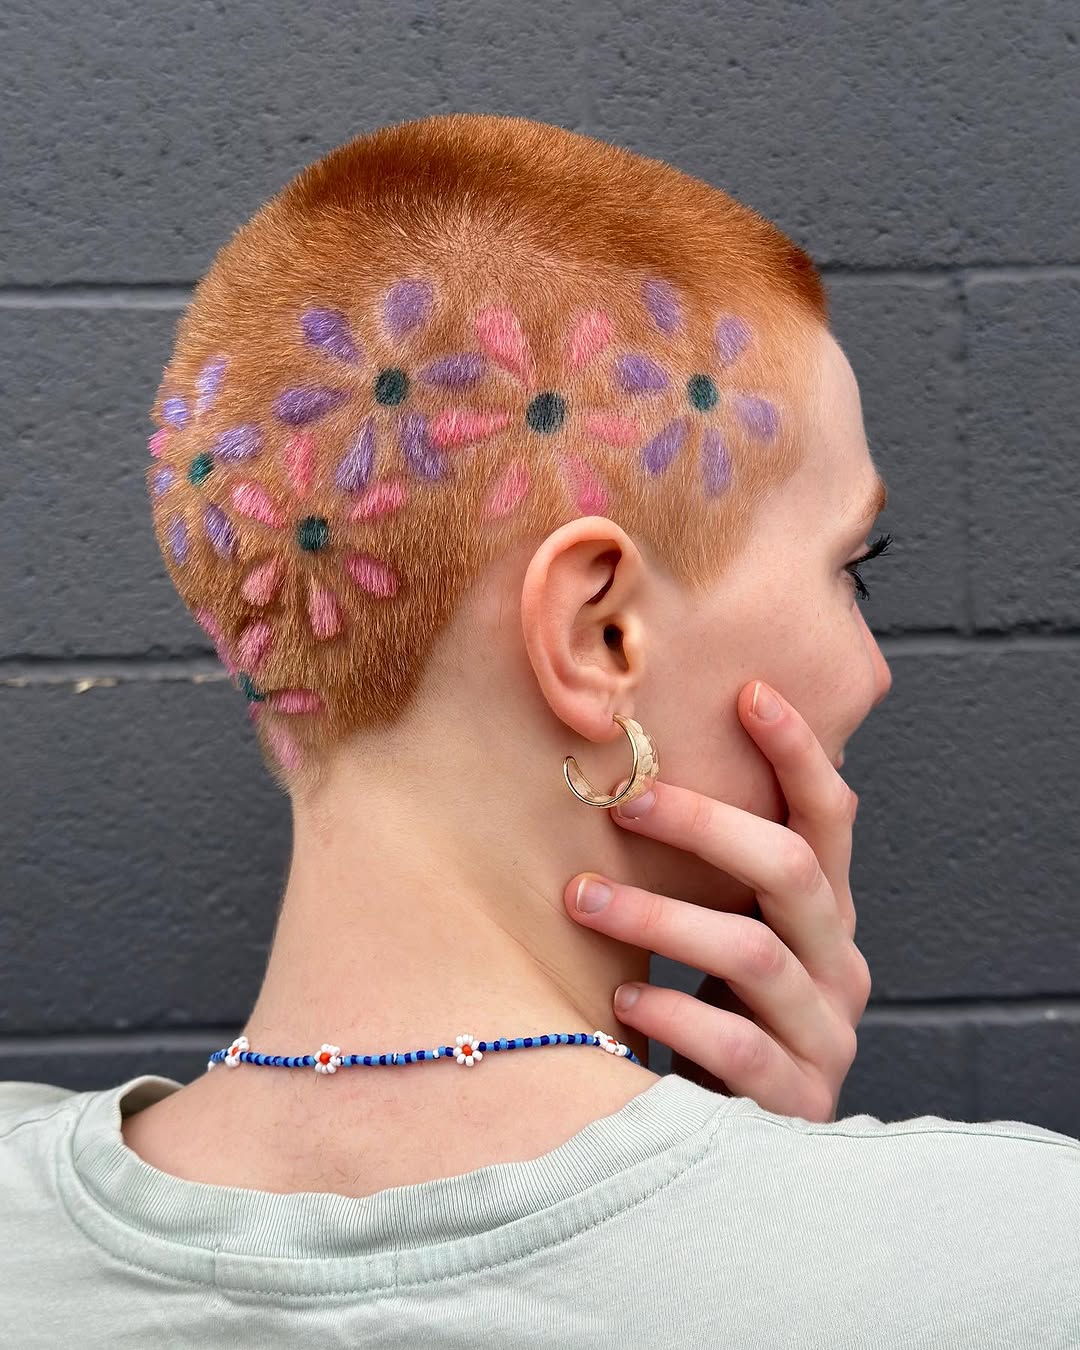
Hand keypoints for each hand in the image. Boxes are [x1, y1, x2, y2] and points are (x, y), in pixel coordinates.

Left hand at [563, 680, 870, 1122]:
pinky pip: (738, 1047)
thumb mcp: (726, 936)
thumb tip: (622, 772)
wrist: (747, 1139)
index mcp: (824, 915)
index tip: (750, 691)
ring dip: (662, 918)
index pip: (828, 819)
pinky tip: (622, 999)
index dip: (799, 754)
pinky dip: (677, 1014)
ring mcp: (825, 1034)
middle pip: (792, 870)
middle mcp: (838, 964)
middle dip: (708, 823)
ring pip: (753, 954)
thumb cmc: (723, 1016)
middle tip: (625, 796)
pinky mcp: (798, 1100)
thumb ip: (708, 875)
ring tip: (583, 897)